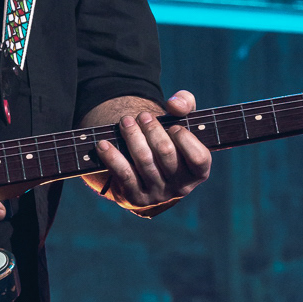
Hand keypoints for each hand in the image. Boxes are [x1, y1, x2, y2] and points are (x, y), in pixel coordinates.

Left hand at [89, 91, 211, 209]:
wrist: (143, 171)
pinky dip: (112, 157)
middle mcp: (181, 188)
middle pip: (166, 153)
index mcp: (198, 173)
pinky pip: (123, 175)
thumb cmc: (168, 140)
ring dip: (132, 136)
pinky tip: (103, 144)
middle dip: (152, 129)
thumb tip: (174, 105)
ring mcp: (158, 195)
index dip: (185, 138)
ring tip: (125, 121)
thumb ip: (185, 104)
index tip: (173, 126)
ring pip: (144, 161)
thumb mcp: (181, 120)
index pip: (199, 158)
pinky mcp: (136, 198)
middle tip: (142, 116)